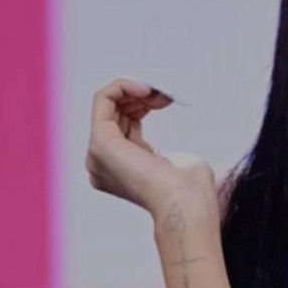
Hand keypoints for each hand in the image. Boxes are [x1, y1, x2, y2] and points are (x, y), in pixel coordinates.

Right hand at [86, 78, 216, 217]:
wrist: (186, 202)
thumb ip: (156, 155)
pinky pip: (102, 99)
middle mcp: (102, 162)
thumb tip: (161, 155)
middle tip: (166, 93)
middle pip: (115, 111)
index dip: (144, 104)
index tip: (167, 98)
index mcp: (119, 167)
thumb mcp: (170, 162)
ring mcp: (98, 154)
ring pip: (107, 102)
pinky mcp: (101, 143)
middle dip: (141, 94)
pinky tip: (146, 88)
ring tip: (161, 93)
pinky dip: (122, 85)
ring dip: (136, 89)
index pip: (125, 122)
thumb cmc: (189, 187)